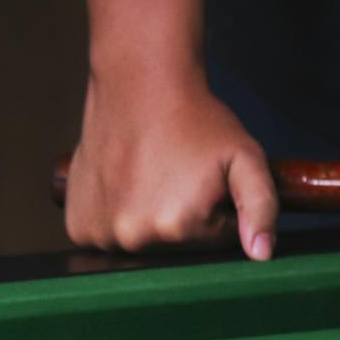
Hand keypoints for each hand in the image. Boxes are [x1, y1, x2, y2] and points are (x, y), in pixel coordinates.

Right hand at [64, 61, 277, 258]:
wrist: (141, 85)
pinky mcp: (78, 226)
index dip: (219, 210)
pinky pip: (106, 238)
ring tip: (151, 176)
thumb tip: (261, 255)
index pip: (216, 241)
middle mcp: (134, 237)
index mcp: (178, 228)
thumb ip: (261, 207)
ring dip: (150, 220)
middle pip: (178, 247)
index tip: (207, 180)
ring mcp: (100, 234)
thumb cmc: (196, 120)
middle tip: (179, 175)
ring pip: (142, 243)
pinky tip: (125, 185)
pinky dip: (116, 218)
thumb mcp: (245, 158)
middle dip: (187, 218)